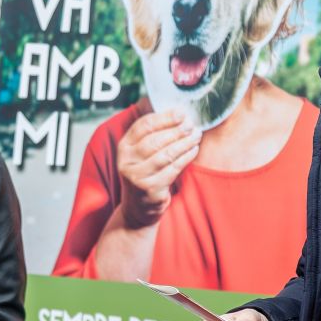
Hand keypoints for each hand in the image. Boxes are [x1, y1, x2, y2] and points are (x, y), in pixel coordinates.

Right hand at [116, 109, 200, 227]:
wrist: (138, 207)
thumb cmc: (145, 173)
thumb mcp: (140, 153)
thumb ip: (152, 135)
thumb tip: (177, 114)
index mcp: (124, 146)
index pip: (143, 126)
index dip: (164, 118)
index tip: (181, 113)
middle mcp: (127, 161)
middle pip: (154, 140)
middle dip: (176, 130)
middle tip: (191, 124)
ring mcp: (137, 176)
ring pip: (165, 155)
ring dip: (183, 143)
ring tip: (196, 135)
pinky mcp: (150, 189)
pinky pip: (172, 169)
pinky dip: (185, 158)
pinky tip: (194, 150)